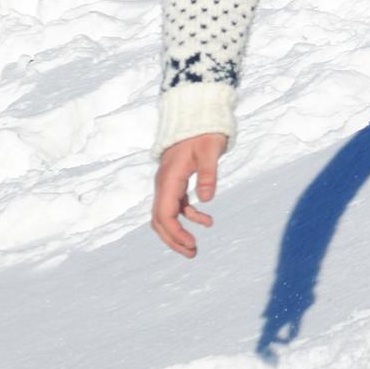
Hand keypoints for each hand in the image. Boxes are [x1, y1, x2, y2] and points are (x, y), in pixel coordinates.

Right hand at [152, 133, 226, 257]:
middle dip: (173, 239)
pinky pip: (177, 206)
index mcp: (169, 179)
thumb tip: (206, 199)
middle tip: (192, 253)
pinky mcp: (176, 182)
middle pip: (160, 220)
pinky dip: (188, 216)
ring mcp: (168, 184)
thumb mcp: (209, 151)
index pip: (164, 214)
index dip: (175, 233)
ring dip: (179, 232)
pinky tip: (206, 221)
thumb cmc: (203, 131)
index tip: (191, 244)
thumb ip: (207, 174)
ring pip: (166, 215)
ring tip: (195, 247)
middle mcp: (164, 184)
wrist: (196, 115)